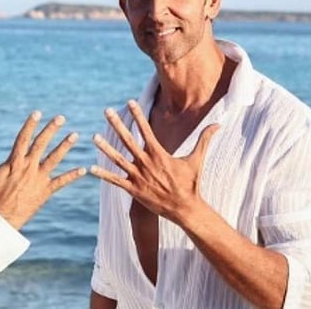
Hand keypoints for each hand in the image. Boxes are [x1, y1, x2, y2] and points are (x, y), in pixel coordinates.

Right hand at [0, 111, 85, 229]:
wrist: (0, 220)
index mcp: (14, 162)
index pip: (23, 139)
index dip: (30, 125)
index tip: (37, 113)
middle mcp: (28, 167)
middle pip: (41, 144)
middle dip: (51, 130)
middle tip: (61, 118)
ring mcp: (38, 179)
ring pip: (54, 159)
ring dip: (65, 147)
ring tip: (74, 135)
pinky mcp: (45, 191)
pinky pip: (61, 182)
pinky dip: (72, 176)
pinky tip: (83, 169)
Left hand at [90, 100, 217, 223]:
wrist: (185, 208)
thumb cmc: (191, 183)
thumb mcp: (197, 159)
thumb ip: (205, 139)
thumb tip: (219, 124)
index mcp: (159, 153)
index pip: (146, 129)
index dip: (138, 115)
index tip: (130, 101)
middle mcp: (146, 162)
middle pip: (128, 140)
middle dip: (116, 124)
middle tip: (106, 111)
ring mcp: (138, 176)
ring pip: (117, 158)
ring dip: (105, 147)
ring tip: (93, 137)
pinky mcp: (133, 189)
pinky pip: (115, 180)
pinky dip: (103, 175)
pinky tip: (91, 168)